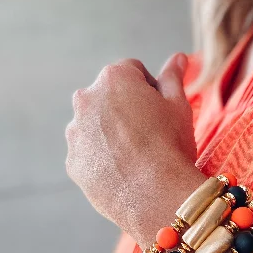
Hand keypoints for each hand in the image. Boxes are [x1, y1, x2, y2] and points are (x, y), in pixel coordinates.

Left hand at [65, 53, 196, 241]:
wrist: (156, 195)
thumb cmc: (171, 146)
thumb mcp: (179, 106)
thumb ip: (174, 78)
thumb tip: (178, 58)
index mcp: (114, 78)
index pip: (133, 72)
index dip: (151, 91)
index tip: (161, 112)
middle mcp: (86, 99)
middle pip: (108, 98)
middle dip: (124, 110)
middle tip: (149, 136)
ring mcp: (75, 132)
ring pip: (94, 127)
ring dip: (110, 135)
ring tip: (136, 159)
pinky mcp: (73, 162)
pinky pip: (88, 155)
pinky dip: (102, 161)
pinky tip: (124, 174)